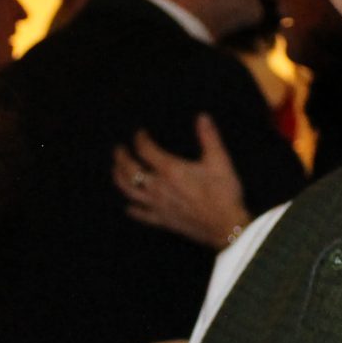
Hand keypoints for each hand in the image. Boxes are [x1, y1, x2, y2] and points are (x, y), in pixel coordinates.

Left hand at [115, 115, 248, 247]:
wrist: (225, 225)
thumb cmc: (223, 193)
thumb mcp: (219, 161)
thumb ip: (209, 137)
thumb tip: (202, 117)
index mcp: (170, 169)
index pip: (145, 150)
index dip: (140, 139)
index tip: (140, 133)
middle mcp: (158, 187)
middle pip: (130, 170)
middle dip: (121, 157)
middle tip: (118, 150)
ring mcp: (158, 205)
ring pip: (129, 191)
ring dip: (119, 179)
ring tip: (116, 171)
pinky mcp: (162, 220)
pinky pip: (142, 214)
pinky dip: (133, 209)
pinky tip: (128, 207)